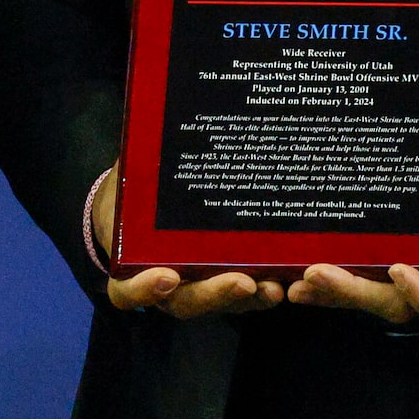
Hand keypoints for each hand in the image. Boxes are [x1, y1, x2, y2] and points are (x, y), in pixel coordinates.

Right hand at [96, 165, 282, 318]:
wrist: (139, 207)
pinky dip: (264, 287)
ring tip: (275, 285)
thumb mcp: (129, 178)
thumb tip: (151, 116)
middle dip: (215, 294)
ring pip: (222, 303)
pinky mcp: (225, 278)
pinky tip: (289, 273)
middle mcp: (166, 285)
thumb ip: (137, 161)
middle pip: (187, 302)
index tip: (167, 276)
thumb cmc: (133, 194)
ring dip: (249, 298)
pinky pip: (244, 291)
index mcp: (131, 266)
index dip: (144, 289)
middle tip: (242, 281)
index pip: (129, 291)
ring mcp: (198, 285)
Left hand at [288, 124, 418, 324]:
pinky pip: (371, 280)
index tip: (399, 270)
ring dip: (339, 293)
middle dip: (358, 293)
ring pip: (380, 297)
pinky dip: (338, 285)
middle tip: (316, 274)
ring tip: (297, 282)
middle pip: (402, 303)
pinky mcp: (406, 260)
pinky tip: (300, 279)